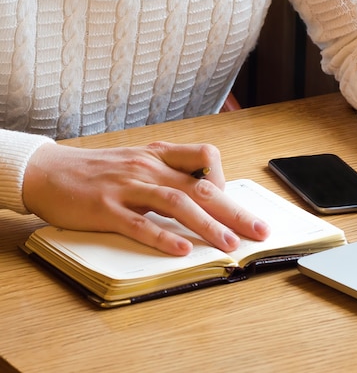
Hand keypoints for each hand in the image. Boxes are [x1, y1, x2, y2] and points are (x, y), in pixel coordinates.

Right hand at [23, 141, 269, 255]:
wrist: (48, 171)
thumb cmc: (98, 171)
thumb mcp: (139, 162)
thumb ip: (169, 173)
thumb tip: (204, 193)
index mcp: (158, 155)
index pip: (205, 157)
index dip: (225, 179)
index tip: (234, 203)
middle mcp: (148, 168)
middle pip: (200, 187)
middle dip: (234, 211)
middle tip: (258, 230)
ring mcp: (128, 187)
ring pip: (176, 204)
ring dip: (207, 225)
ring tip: (228, 245)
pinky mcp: (106, 209)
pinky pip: (139, 223)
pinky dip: (163, 237)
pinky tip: (182, 250)